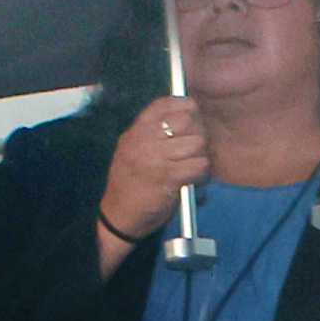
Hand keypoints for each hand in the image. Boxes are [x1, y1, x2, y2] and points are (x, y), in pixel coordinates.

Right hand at [98, 99, 210, 252]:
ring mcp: (154, 158)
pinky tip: (194, 179)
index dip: (184, 106)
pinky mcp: (167, 177)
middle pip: (186, 120)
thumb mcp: (133, 150)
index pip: (164, 104)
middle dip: (198, 131)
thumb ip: (152, 133)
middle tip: (197, 146)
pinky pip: (199, 165)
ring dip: (201, 155)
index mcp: (135, 132)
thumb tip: (186, 114)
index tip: (191, 115)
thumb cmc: (131, 183)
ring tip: (194, 165)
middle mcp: (143, 141)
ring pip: (197, 142)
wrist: (117, 216)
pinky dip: (202, 173)